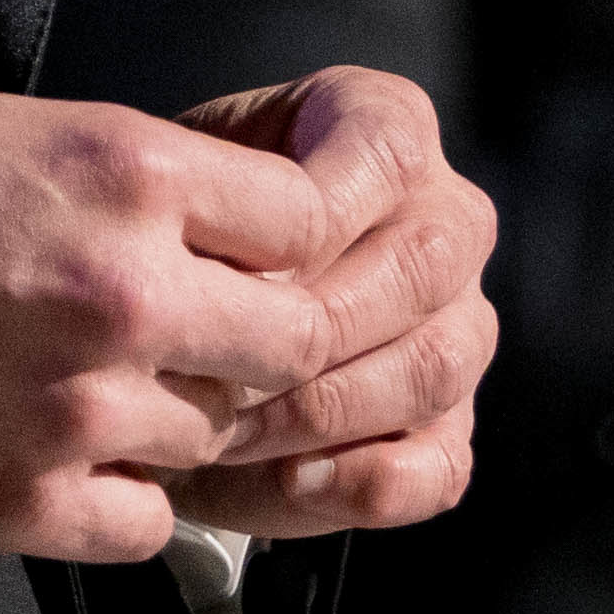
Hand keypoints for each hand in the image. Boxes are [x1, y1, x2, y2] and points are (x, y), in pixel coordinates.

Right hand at [0, 90, 389, 563]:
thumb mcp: (28, 135)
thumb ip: (147, 184)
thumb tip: (242, 232)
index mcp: (130, 176)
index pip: (306, 224)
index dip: (289, 251)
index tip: (255, 267)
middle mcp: (127, 290)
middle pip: (293, 345)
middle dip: (259, 349)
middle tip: (206, 348)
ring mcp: (83, 404)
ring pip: (218, 437)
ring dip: (178, 423)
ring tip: (100, 392)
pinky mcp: (27, 499)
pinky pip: (147, 523)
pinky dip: (122, 500)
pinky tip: (69, 459)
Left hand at [148, 66, 496, 539]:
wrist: (152, 319)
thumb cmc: (166, 237)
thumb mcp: (173, 190)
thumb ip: (218, 211)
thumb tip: (256, 283)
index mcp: (387, 132)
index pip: (390, 154)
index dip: (311, 215)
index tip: (226, 263)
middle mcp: (446, 221)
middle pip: (423, 267)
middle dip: (310, 328)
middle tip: (214, 365)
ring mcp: (461, 328)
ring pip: (434, 368)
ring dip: (323, 411)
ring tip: (226, 429)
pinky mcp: (450, 427)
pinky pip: (439, 466)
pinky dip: (361, 481)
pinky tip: (290, 476)